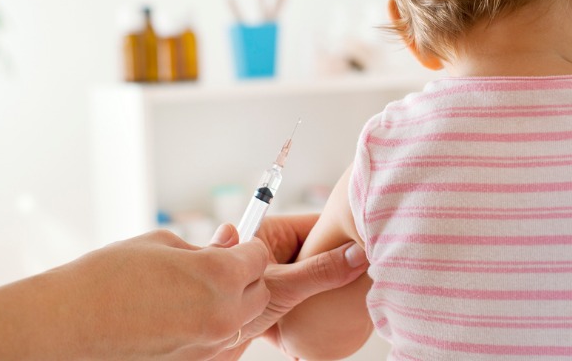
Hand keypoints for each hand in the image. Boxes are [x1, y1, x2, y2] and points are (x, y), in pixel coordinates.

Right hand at [47, 228, 269, 360]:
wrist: (68, 324)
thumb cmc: (108, 277)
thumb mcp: (162, 244)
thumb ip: (206, 245)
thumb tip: (231, 240)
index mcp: (220, 276)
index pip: (259, 256)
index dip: (245, 247)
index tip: (230, 245)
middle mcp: (224, 314)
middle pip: (259, 291)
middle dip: (244, 276)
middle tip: (213, 267)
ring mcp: (210, 346)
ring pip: (243, 321)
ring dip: (231, 304)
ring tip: (191, 293)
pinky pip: (221, 344)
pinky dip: (213, 328)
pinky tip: (182, 316)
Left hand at [209, 215, 368, 360]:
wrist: (203, 345)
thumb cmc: (228, 308)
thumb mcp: (282, 288)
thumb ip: (320, 271)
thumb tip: (358, 255)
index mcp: (267, 234)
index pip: (313, 225)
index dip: (341, 232)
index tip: (367, 239)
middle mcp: (271, 251)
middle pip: (316, 249)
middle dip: (338, 259)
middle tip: (367, 266)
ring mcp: (275, 274)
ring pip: (312, 272)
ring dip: (328, 283)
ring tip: (356, 287)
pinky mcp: (276, 297)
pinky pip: (306, 293)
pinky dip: (318, 300)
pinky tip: (335, 308)